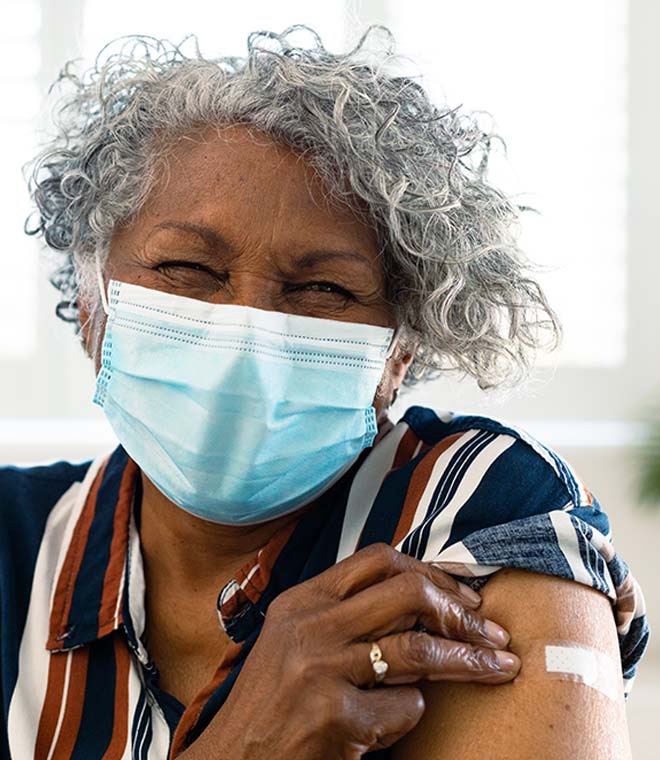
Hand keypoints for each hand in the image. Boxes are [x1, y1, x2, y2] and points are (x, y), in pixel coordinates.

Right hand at [181, 543, 520, 759]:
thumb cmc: (274, 699)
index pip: (378, 560)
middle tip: (491, 632)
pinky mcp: (335, 718)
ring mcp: (322, 670)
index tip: (464, 595)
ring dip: (468, 660)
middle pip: (407, 594)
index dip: (430, 571)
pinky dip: (413, 713)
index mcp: (303, 600)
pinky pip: (405, 706)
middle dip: (460, 612)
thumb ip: (345, 612)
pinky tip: (394, 721)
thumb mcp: (297, 639)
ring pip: (418, 648)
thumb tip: (422, 594)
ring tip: (500, 668)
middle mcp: (311, 626)